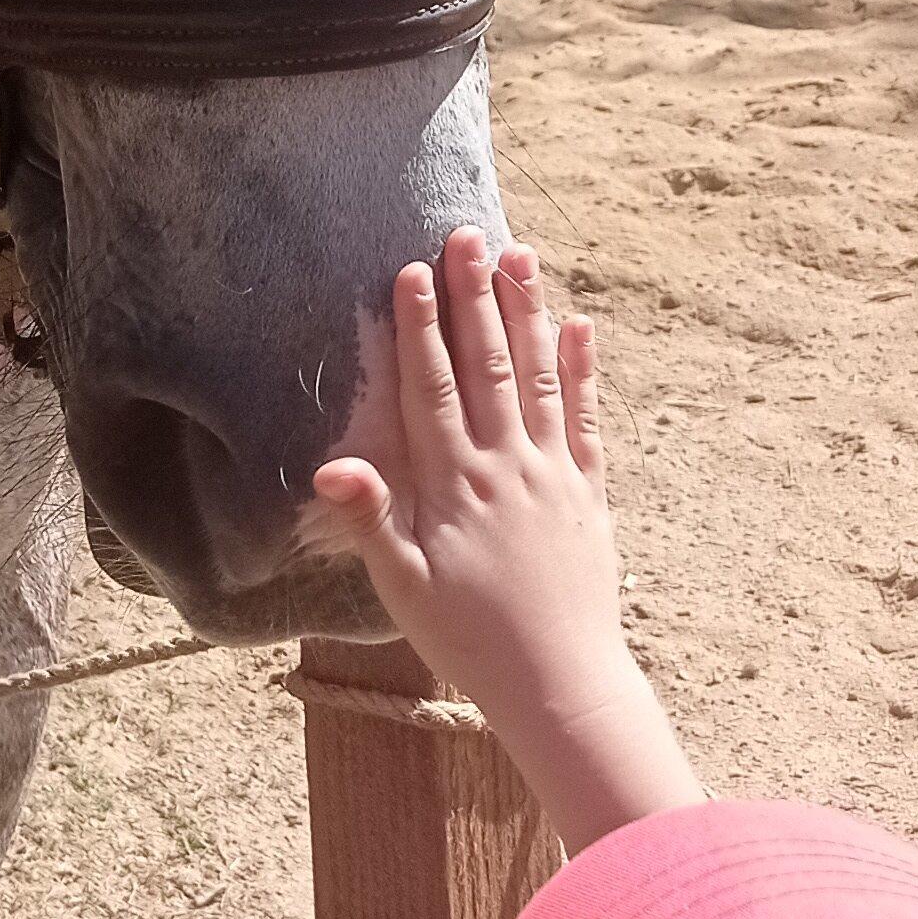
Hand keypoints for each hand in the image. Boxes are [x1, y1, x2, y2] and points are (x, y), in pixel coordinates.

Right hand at [310, 231, 700, 851]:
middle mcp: (507, 468)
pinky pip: (586, 420)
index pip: (433, 390)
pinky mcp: (588, 495)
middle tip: (467, 235)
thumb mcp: (403, 588)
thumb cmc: (467, 641)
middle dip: (474, 298)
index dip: (420, 328)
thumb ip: (370, 521)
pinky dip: (584, 371)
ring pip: (539, 379)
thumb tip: (328, 465)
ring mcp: (553, 476)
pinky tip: (580, 327)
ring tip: (520, 257)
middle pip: (487, 367)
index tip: (412, 270)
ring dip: (528, 315)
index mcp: (455, 487)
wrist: (559, 683)